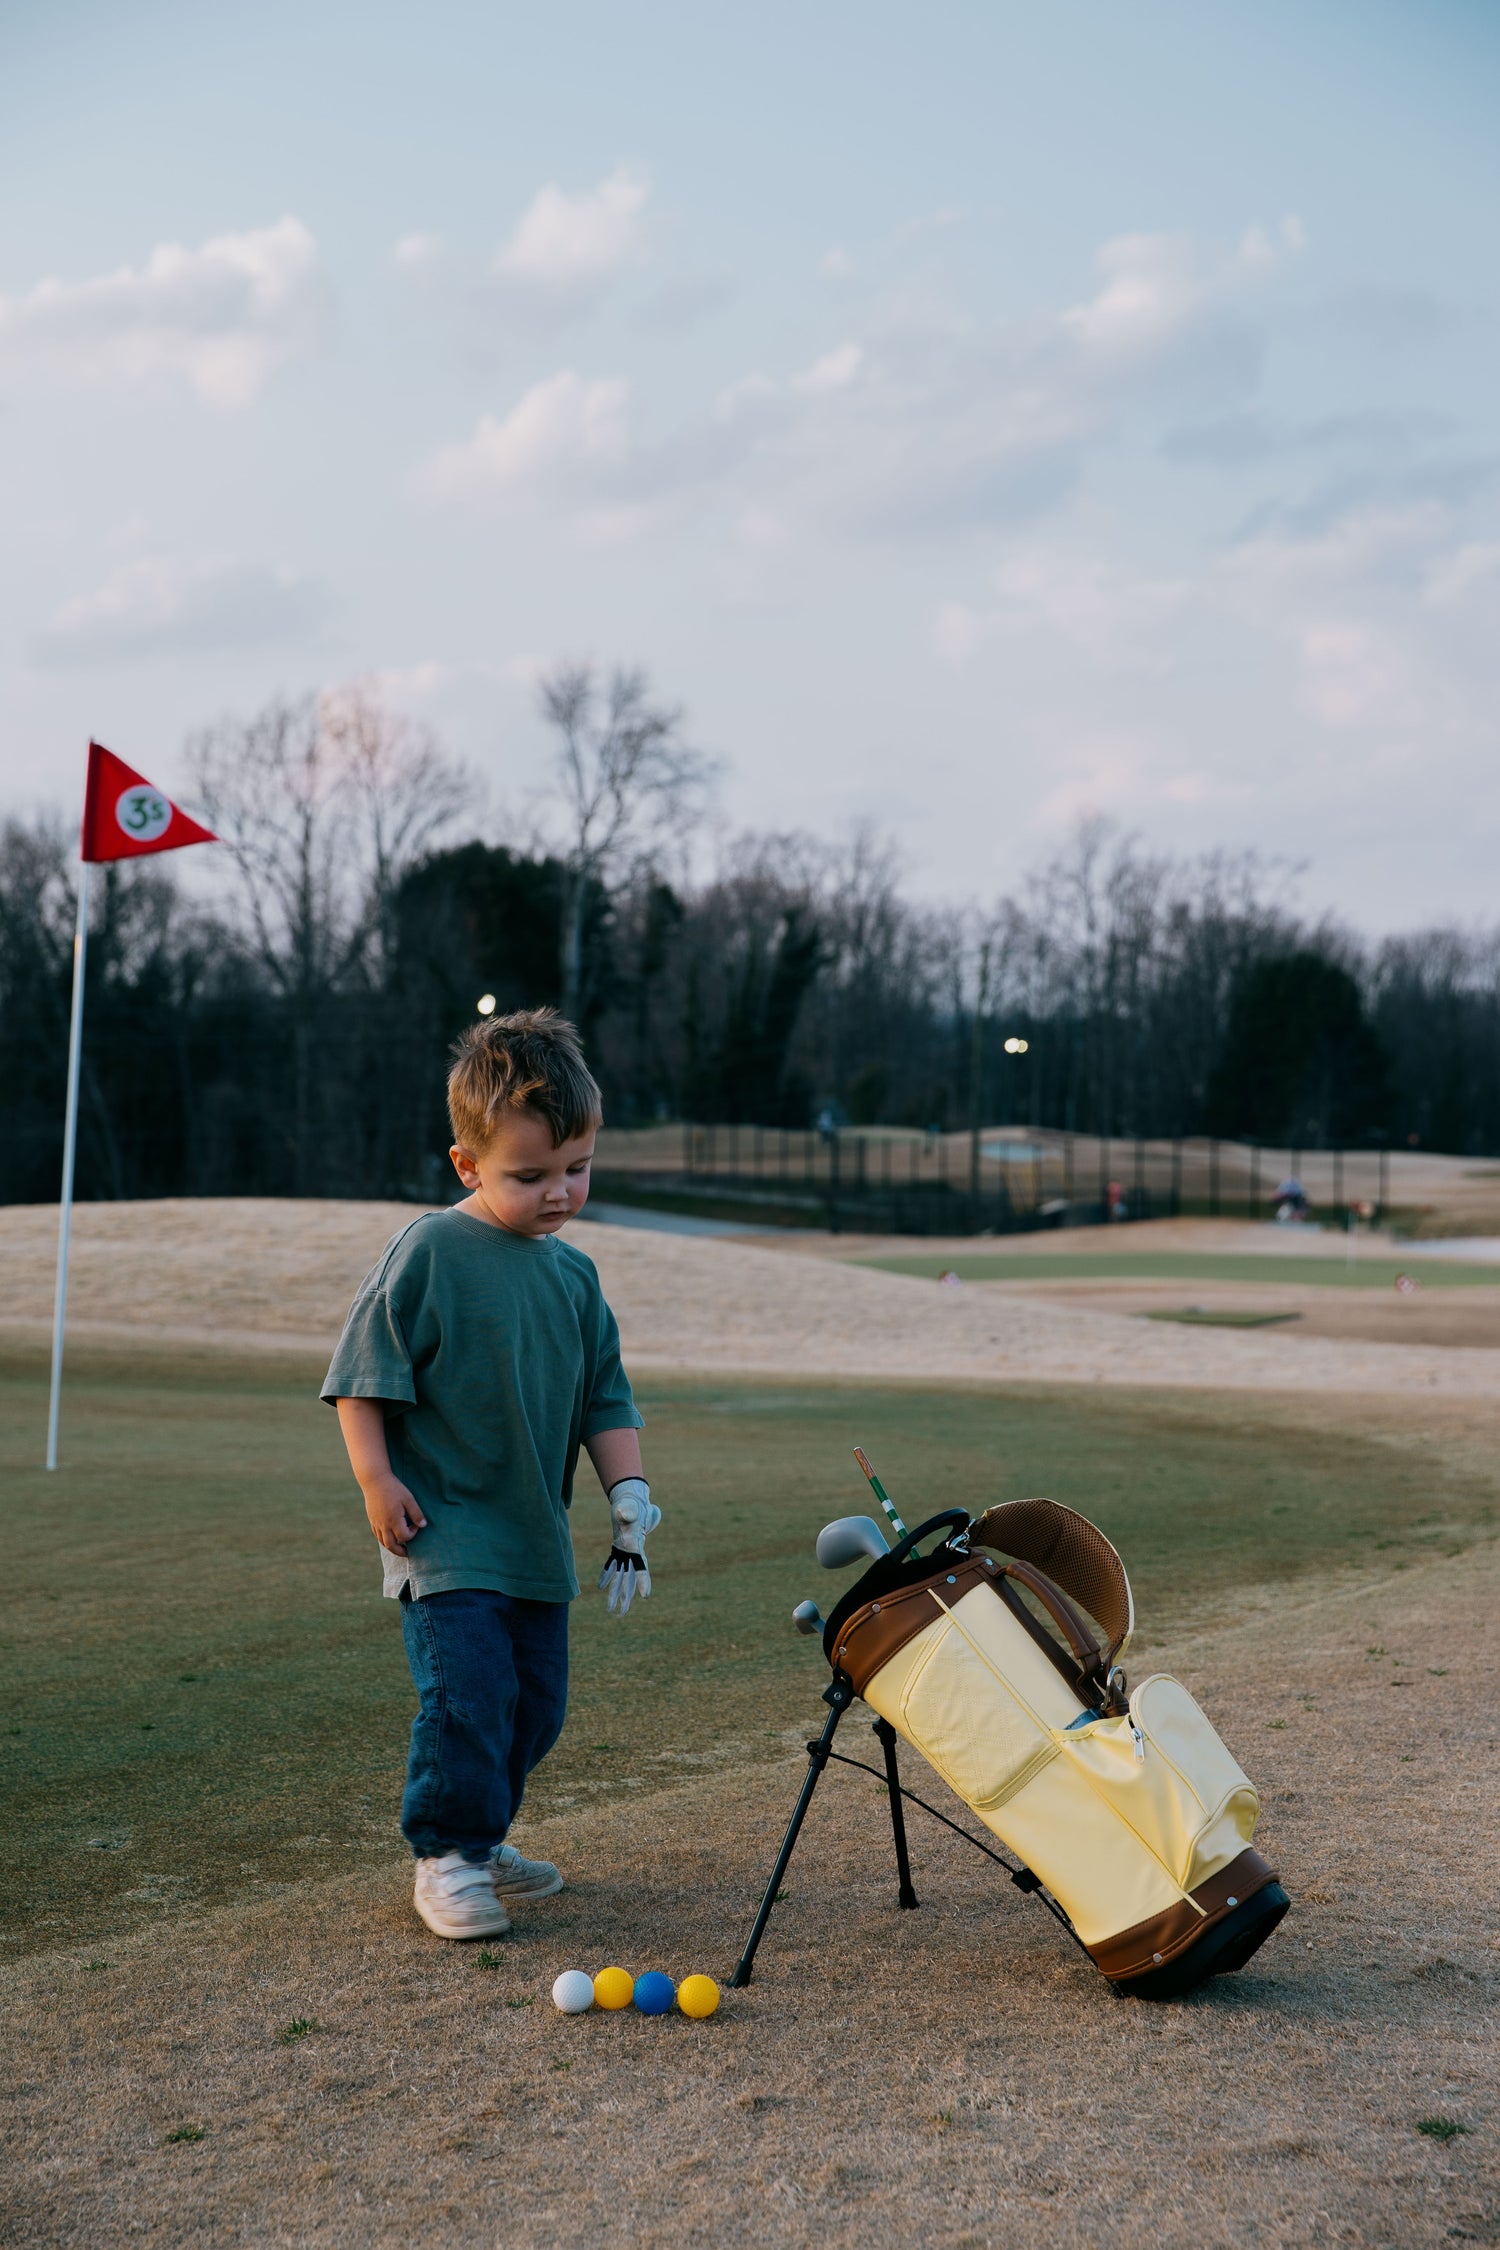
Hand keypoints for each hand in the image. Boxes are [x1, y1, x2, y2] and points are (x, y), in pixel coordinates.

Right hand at [363, 1472, 427, 1557]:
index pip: (404, 1536)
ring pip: (382, 1542)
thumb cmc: (394, 1488)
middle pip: (391, 1546)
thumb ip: (416, 1513)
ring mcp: (376, 1523)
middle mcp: (383, 1525)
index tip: (416, 1524)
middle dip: (400, 1551)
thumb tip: (423, 1525)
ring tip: (399, 1547)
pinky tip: (389, 1536)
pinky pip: (377, 1535)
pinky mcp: (372, 1519)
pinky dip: (384, 1539)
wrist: (374, 1480)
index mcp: (393, 1521)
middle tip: (408, 1553)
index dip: (413, 1533)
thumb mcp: (408, 1499)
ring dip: (391, 1547)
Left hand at [598, 1477, 660, 1614]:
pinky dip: (607, 1575)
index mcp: (636, 1546)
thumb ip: (628, 1512)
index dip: (643, 1580)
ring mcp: (625, 1552)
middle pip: (629, 1578)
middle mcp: (632, 1552)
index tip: (646, 1596)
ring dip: (616, 1592)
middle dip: (626, 1595)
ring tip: (611, 1609)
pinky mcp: (618, 1548)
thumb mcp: (630, 1507)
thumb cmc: (631, 1503)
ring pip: (621, 1576)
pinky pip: (613, 1565)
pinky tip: (600, 1586)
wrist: (632, 1499)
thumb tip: (623, 1513)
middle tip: (621, 1613)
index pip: (640, 1566)